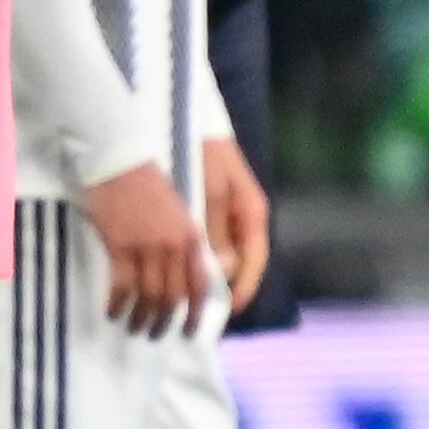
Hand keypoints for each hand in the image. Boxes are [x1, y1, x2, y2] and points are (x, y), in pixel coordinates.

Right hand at [76, 156, 211, 335]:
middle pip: (173, 295)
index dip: (195, 312)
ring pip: (149, 294)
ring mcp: (146, 246)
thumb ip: (184, 241)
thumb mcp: (177, 211)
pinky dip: (118, 302)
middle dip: (166, 321)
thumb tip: (189, 273)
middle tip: (156, 335)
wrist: (120, 159)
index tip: (188, 330)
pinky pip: (122, 283)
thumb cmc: (147, 181)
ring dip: (142, 316)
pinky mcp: (120, 244)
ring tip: (134, 328)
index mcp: (191, 237)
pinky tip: (112, 311)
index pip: (199, 284)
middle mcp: (173, 246)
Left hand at [200, 135, 268, 313]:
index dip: (244, 286)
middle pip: (236, 261)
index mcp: (251, 212)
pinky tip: (175, 268)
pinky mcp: (205, 208)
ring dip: (204, 274)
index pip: (254, 259)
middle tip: (199, 309)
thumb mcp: (210, 190)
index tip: (231, 307)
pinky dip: (194, 255)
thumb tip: (223, 268)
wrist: (185, 120)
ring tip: (183, 297)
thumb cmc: (203, 152)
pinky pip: (205, 239)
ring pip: (219, 253)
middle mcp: (241, 217)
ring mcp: (225, 213)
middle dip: (220, 285)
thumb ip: (216, 227)